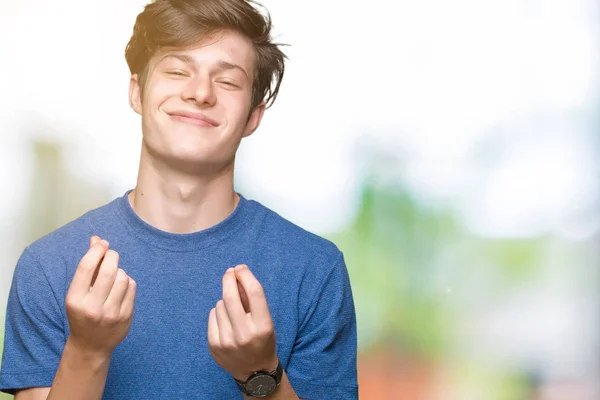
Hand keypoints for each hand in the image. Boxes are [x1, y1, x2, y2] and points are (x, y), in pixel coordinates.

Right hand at [65, 236, 136, 357]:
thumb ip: (88, 266)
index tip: (102, 243)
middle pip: (108, 270)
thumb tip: (96, 239)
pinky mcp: (126, 316)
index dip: (96, 250)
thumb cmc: (82, 313)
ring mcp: (111, 313)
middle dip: (111, 256)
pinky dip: (127, 281)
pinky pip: (131, 287)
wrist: (90, 346)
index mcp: (75, 300)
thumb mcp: (78, 292)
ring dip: (119, 270)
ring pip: (122, 277)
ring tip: (113, 275)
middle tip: (110, 254)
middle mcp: (92, 307)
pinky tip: (120, 286)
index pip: (86, 267)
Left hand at [208, 264, 277, 380]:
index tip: (240, 268)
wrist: (254, 373)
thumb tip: (238, 273)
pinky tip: (226, 321)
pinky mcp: (214, 345)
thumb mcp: (266, 320)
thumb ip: (252, 299)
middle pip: (231, 296)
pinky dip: (218, 313)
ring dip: (226, 302)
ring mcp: (227, 341)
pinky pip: (212, 315)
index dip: (246, 276)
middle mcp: (244, 334)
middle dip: (229, 280)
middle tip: (230, 272)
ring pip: (220, 304)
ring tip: (234, 313)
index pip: (254, 293)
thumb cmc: (262, 340)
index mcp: (263, 326)